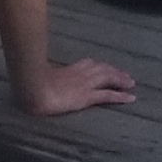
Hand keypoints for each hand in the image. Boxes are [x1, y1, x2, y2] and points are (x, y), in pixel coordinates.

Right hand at [19, 57, 137, 116]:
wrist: (33, 89)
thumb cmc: (31, 85)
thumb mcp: (39, 77)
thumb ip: (44, 76)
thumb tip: (38, 78)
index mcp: (69, 69)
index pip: (89, 64)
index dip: (100, 66)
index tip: (106, 67)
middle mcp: (80, 74)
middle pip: (102, 69)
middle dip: (115, 71)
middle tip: (126, 75)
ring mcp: (84, 84)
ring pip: (108, 78)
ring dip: (121, 80)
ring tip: (131, 83)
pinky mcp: (86, 96)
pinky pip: (107, 95)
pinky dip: (121, 96)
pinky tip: (130, 97)